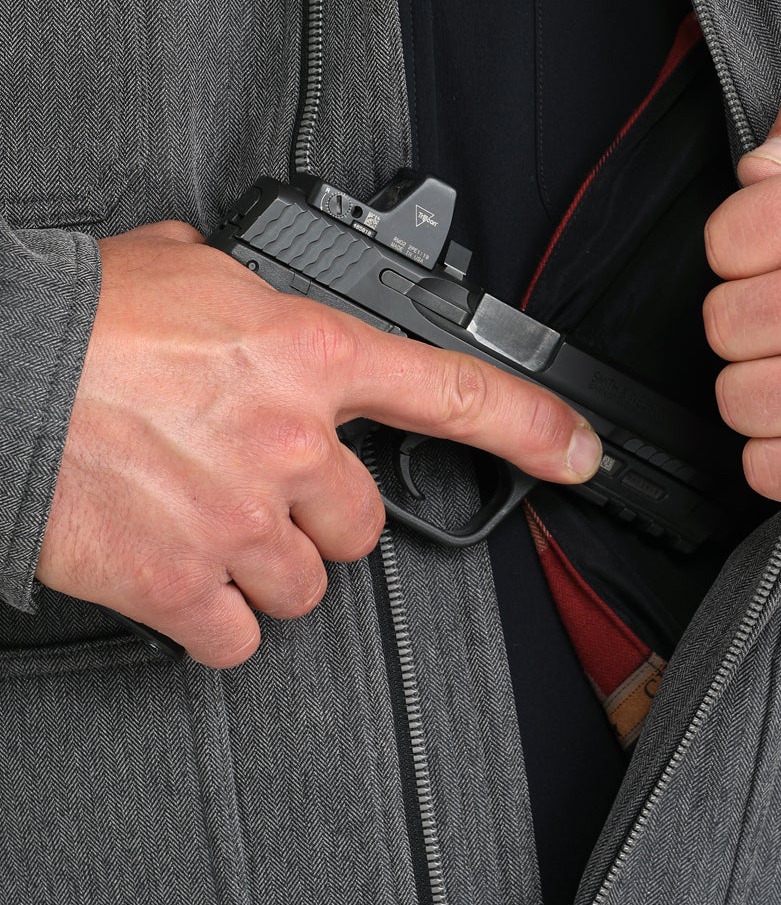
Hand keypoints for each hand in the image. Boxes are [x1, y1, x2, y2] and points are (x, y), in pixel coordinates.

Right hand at [37, 221, 601, 666]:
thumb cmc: (80, 316)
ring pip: (307, 585)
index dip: (534, 427)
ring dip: (269, 565)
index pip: (456, 393)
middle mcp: (292, 443)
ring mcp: (242, 521)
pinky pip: (237, 637)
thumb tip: (248, 301)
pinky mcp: (181, 585)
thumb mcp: (191, 266)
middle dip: (324, 514)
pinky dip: (214, 618)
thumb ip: (252, 298)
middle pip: (364, 521)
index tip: (575, 450)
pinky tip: (181, 574)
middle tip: (267, 486)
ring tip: (209, 522)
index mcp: (309, 354)